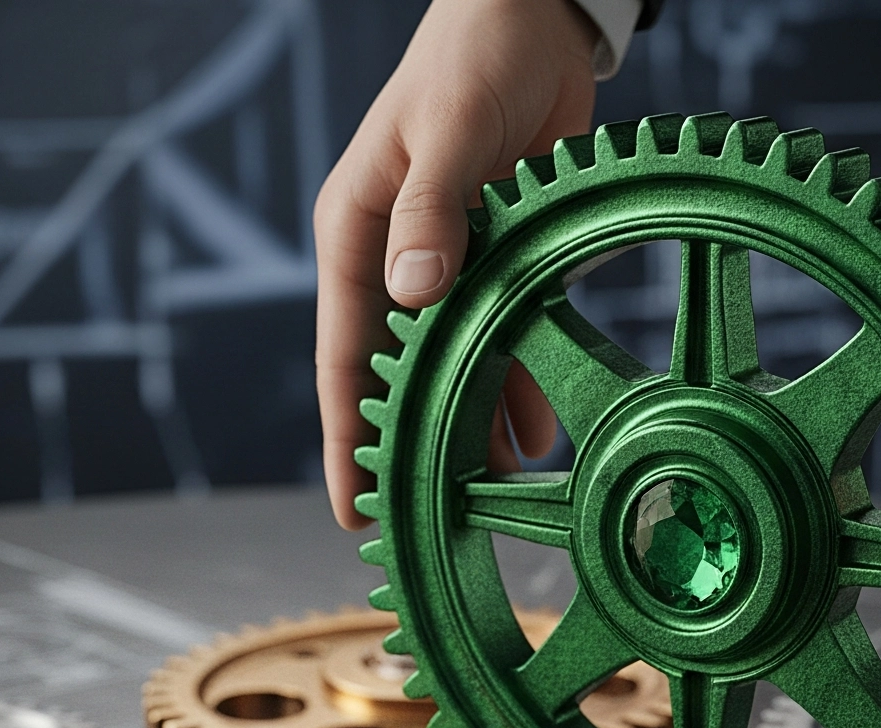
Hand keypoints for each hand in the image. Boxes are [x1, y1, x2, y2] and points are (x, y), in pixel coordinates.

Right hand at [315, 0, 599, 529]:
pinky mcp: (499, 255)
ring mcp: (448, 260)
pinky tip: (538, 439)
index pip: (342, 352)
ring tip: (493, 496)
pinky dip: (519, 385)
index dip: (345, 434)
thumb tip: (413, 293)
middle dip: (405, 448)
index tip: (352, 503)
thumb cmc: (476, 53)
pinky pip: (503, 336)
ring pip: (452, 365)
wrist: (535, 13)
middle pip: (394, 374)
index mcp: (358, 230)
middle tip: (417, 524)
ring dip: (472, 426)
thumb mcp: (450, 130)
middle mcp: (395, 255)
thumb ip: (432, 211)